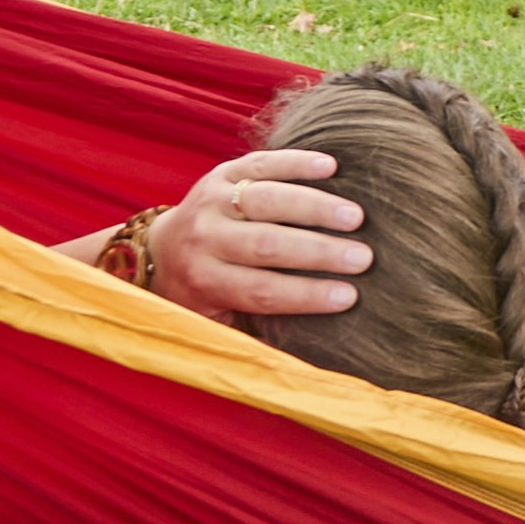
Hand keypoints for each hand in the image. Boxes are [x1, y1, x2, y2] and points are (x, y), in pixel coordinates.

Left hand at [138, 146, 369, 318]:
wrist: (161, 251)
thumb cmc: (205, 296)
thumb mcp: (218, 321)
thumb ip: (256, 330)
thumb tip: (313, 360)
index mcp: (205, 281)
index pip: (261, 290)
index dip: (306, 295)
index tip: (348, 297)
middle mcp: (204, 238)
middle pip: (266, 244)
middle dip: (318, 252)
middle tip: (364, 258)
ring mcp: (211, 200)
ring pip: (266, 200)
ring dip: (315, 207)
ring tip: (356, 217)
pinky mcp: (221, 172)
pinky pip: (261, 163)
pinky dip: (296, 163)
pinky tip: (331, 167)